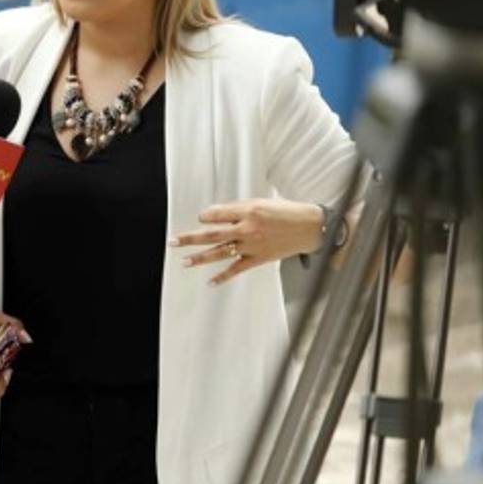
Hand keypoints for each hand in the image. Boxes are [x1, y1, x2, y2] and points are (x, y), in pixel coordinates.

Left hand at [169, 198, 322, 285]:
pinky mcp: (258, 259)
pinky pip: (236, 269)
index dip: (206, 216)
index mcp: (248, 211)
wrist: (309, 228)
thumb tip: (216, 213)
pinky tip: (210, 282)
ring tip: (184, 262)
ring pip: (220, 253)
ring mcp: (252, 246)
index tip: (200, 218)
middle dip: (190, 238)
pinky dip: (223, 276)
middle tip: (173, 241)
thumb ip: (238, 208)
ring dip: (200, 258)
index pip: (218, 214)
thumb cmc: (286, 212)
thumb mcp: (261, 202)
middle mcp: (247, 229)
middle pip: (212, 235)